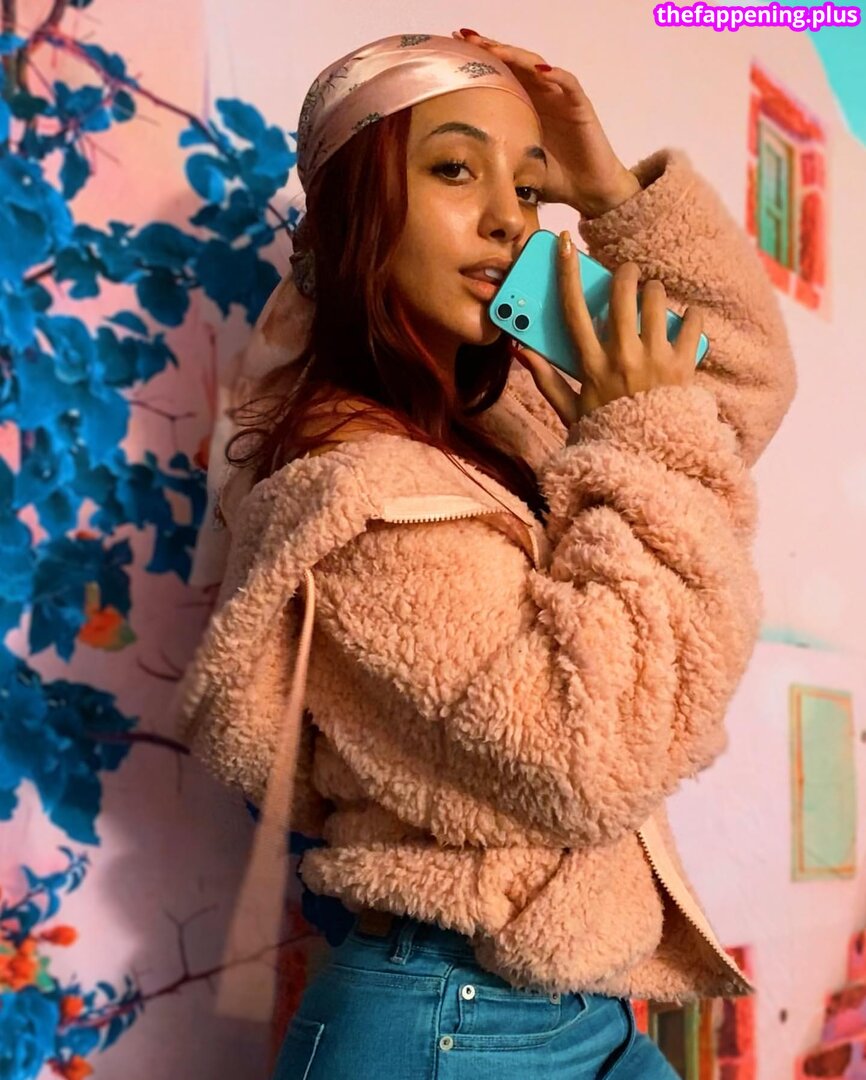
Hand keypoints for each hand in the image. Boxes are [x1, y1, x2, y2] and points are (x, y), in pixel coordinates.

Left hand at [453, 29, 640, 216]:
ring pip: (537, 67)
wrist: (588, 191)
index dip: (479, 61)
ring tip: (495, 48)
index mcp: (523, 106)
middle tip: (467, 36)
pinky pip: (568, 84)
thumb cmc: (554, 178)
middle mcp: (541, 95)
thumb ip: (493, 157)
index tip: (454, 47)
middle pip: (514, 63)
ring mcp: (560, 97)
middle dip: (491, 48)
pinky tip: (540, 70)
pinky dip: (556, 74)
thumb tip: (459, 164)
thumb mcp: (515, 166)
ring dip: (517, 56)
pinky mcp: (579, 106)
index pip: (500, 75)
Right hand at [513, 231, 702, 424]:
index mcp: (590, 365)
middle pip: (622, 293)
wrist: (649, 464)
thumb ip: (546, 380)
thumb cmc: (607, 435)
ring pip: (656, 300)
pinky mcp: (684, 364)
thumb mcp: (570, 412)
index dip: (566, 272)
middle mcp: (622, 357)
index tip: (563, 243)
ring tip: (653, 303)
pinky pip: (690, 322)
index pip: (573, 309)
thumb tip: (521, 351)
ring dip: (654, 294)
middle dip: (625, 275)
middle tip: (628, 275)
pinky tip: (683, 323)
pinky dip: (689, 318)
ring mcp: (655, 359)